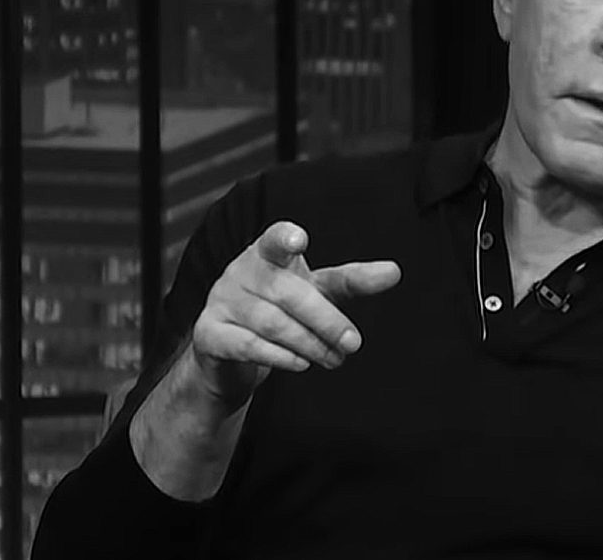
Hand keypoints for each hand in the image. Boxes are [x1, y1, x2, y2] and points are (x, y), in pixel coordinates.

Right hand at [186, 221, 400, 410]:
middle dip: (326, 320)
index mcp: (267, 253)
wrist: (230, 355)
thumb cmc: (281, 310)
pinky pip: (246, 345)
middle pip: (287, 292)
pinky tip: (302, 364)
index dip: (285, 238)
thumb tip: (395, 271)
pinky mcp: (208, 334)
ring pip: (270, 322)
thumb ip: (352, 281)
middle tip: (353, 344)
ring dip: (309, 343)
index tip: (300, 241)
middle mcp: (240, 271)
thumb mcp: (318, 292)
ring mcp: (220, 301)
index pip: (275, 239)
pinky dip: (278, 356)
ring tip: (334, 359)